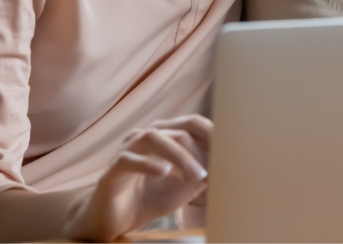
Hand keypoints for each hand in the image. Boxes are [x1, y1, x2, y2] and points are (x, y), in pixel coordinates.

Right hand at [66, 114, 211, 240]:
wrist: (116, 218)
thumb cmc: (150, 197)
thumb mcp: (184, 186)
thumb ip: (202, 173)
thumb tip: (224, 164)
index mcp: (164, 136)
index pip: (191, 123)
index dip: (212, 133)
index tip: (230, 151)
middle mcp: (145, 136)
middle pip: (178, 130)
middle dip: (199, 150)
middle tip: (213, 173)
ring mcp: (127, 149)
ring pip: (154, 138)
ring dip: (180, 156)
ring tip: (197, 176)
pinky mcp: (112, 169)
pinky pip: (129, 159)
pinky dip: (149, 164)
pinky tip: (164, 172)